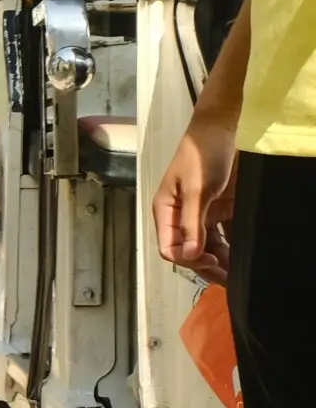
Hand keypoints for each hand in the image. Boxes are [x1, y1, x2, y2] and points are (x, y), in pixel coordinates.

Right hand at [154, 115, 238, 284]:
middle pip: (189, 251)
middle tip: (229, 279)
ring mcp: (200, 214)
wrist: (222, 128)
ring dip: (221, 260)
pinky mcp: (218, 209)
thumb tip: (189, 255)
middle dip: (206, 266)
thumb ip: (192, 223)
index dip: (189, 259)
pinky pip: (223, 234)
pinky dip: (232, 246)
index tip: (212, 260)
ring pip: (207, 246)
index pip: (170, 247)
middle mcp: (180, 216)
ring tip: (239, 272)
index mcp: (165, 211)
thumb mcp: (197, 189)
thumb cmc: (202, 154)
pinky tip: (243, 255)